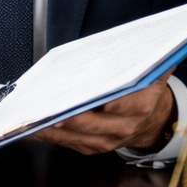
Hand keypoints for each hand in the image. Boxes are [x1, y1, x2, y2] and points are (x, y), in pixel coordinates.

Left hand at [33, 71, 177, 154]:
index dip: (110, 104)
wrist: (151, 123)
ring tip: (34, 117)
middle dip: (71, 117)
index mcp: (139, 105)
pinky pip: (68, 142)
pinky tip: (35, 125)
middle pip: (93, 123)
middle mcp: (123, 126)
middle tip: (51, 109)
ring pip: (77, 136)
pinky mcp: (93, 147)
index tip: (95, 100)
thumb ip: (151, 58)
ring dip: (53, 128)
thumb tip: (152, 40)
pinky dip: (50, 135)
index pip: (125, 105)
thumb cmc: (143, 93)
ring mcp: (107, 140)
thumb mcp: (151, 73)